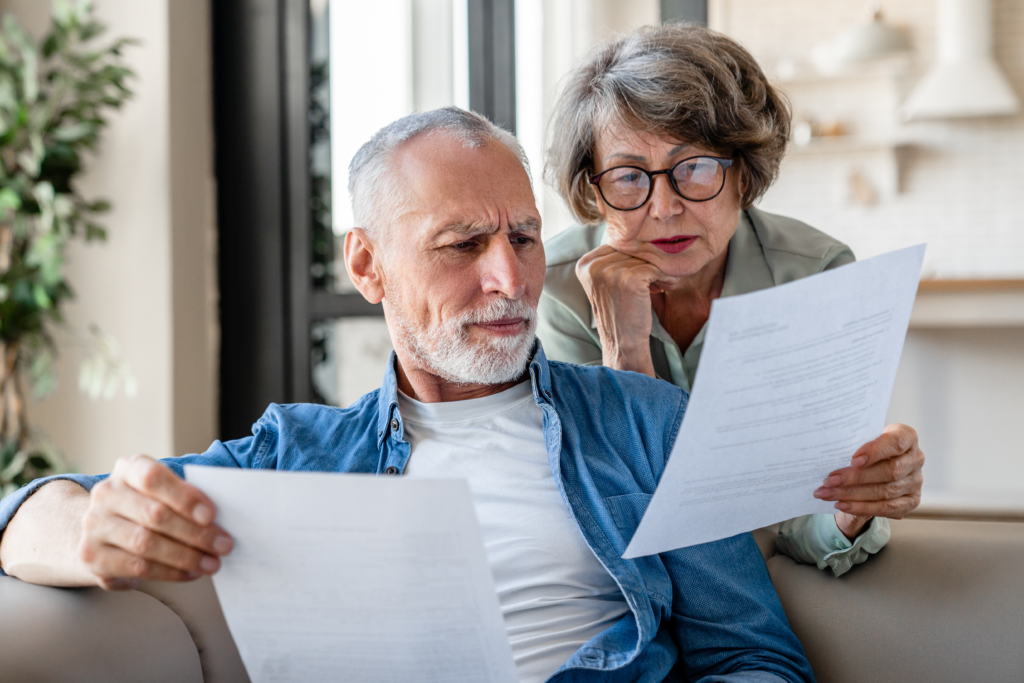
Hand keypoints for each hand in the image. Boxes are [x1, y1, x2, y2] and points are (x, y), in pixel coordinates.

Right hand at [79, 455, 232, 589]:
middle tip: (223, 545)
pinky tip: (190, 573)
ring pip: (145, 544)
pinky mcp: (93, 556)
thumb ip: (186, 496)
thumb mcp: (163, 490)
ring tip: (212, 563)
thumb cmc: (147, 504)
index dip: (184, 497)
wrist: (103, 527)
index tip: (211, 515)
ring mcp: (95, 526)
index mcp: (128, 469)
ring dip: (186, 557)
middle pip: (154, 515)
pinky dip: (170, 572)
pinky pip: (137, 567)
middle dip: (196, 533)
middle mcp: (106, 494)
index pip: (153, 477)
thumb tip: (218, 520)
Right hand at [575, 244, 678, 375]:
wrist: (624, 343)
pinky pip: (655, 268)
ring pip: (645, 258)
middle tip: (658, 279)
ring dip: (659, 270)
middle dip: (648, 262)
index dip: (633, 257)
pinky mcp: (629, 279)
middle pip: (631, 249)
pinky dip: (665, 277)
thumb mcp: (608, 282)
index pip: (617, 245)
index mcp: (584, 264)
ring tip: (662, 285)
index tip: (643, 273)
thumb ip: (614, 259)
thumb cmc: (621, 312)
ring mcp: (609, 271)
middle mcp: (593, 266)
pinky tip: (665, 288)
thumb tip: (637, 234)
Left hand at [813, 424, 924, 538]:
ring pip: (885, 492)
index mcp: (907, 437)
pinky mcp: (911, 501)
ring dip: (852, 495)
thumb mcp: (863, 439)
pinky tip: (842, 504)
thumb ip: (855, 444)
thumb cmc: (868, 447)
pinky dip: (861, 507)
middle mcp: (916, 459)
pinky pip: (886, 508)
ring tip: (827, 494)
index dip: (875, 452)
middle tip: (829, 481)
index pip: (895, 442)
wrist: (877, 464)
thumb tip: (831, 456)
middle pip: (888, 471)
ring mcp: (916, 481)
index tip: (853, 460)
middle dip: (855, 478)